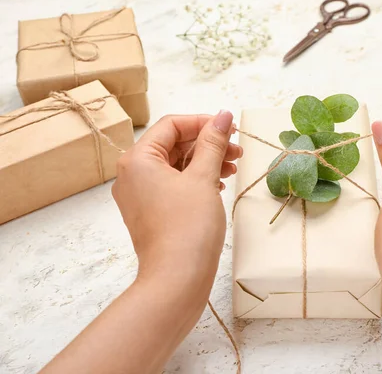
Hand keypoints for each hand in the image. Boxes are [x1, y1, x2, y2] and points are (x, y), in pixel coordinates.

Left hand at [112, 111, 242, 281]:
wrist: (177, 279)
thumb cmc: (188, 227)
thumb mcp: (204, 178)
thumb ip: (214, 143)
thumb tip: (224, 115)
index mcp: (138, 160)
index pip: (172, 126)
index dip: (204, 123)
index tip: (231, 129)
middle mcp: (132, 174)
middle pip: (173, 144)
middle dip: (207, 144)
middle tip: (237, 151)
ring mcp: (139, 196)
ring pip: (175, 165)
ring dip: (205, 162)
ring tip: (232, 169)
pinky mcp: (150, 213)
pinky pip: (172, 185)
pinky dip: (196, 180)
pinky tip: (218, 186)